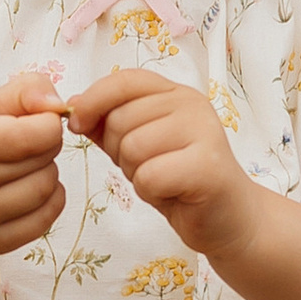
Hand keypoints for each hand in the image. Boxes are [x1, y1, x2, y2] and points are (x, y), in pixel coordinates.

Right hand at [0, 72, 69, 256]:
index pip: (32, 134)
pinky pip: (48, 218)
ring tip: (25, 167)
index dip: (49, 124)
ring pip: (47, 188)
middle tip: (25, 146)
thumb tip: (58, 106)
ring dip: (48, 173)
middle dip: (46, 147)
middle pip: (43, 160)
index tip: (38, 122)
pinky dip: (51, 200)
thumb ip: (28, 89)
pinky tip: (30, 189)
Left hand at [62, 66, 255, 264]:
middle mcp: (192, 105)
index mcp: (175, 94)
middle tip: (146, 166)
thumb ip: (108, 123)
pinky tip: (171, 193)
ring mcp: (204, 133)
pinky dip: (149, 192)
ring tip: (161, 179)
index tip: (78, 124)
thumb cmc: (180, 181)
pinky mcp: (206, 167)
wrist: (228, 218)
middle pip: (120, 119)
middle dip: (118, 151)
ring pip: (132, 148)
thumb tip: (72, 106)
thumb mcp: (140, 145)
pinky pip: (149, 176)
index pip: (124, 81)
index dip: (93, 100)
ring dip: (136, 173)